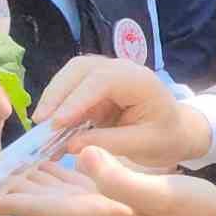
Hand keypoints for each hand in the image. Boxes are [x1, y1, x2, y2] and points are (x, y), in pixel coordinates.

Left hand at [0, 147, 215, 215]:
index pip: (37, 207)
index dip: (3, 199)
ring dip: (27, 180)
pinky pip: (72, 190)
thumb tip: (81, 155)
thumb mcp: (159, 192)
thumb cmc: (192, 213)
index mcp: (94, 214)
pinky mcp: (113, 205)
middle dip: (7, 185)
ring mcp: (101, 213)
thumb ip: (119, 176)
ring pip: (52, 195)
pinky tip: (45, 163)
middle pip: (38, 201)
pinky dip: (53, 177)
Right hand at [32, 56, 210, 169]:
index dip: (76, 100)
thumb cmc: (166, 137)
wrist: (176, 130)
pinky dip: (58, 105)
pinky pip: (71, 90)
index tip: (56, 123)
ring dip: (53, 97)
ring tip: (40, 125)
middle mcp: (120, 69)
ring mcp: (106, 74)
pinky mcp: (95, 86)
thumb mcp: (144, 145)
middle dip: (57, 94)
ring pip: (71, 75)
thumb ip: (110, 143)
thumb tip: (71, 145)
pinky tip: (49, 127)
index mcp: (139, 80)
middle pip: (80, 69)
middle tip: (40, 123)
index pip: (101, 82)